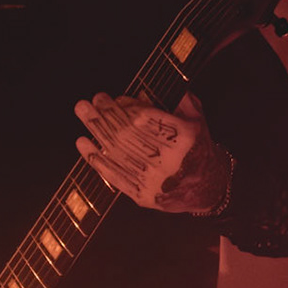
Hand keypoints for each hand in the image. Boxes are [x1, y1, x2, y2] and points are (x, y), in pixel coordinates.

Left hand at [74, 91, 230, 214]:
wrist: (206, 187)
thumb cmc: (198, 148)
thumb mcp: (196, 119)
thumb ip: (175, 101)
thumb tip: (141, 91)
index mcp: (183, 139)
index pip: (145, 118)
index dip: (124, 107)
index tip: (112, 98)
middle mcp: (168, 161)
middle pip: (127, 133)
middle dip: (104, 114)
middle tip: (89, 101)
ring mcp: (153, 180)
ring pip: (117, 151)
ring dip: (95, 129)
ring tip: (82, 112)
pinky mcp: (141, 195)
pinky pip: (113, 174)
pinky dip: (95, 158)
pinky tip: (82, 142)